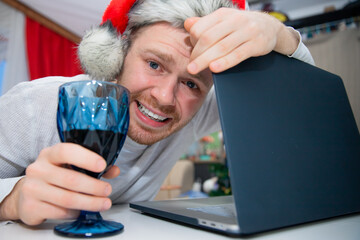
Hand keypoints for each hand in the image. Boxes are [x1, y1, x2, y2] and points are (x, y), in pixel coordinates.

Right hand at [0, 143, 119, 225]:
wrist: (26, 194)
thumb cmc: (53, 176)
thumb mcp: (70, 166)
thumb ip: (93, 167)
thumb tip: (114, 170)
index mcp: (50, 154)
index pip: (66, 151)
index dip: (86, 158)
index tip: (102, 165)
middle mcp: (38, 169)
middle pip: (70, 179)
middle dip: (94, 186)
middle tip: (108, 190)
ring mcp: (32, 188)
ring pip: (67, 198)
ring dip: (90, 202)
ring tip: (104, 203)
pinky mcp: (31, 207)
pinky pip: (60, 212)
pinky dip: (75, 212)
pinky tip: (81, 210)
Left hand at [184, 8, 298, 73]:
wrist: (270, 27)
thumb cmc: (242, 26)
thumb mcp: (223, 21)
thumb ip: (205, 24)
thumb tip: (188, 24)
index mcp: (223, 14)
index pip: (200, 28)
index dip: (193, 42)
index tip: (192, 52)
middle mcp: (235, 20)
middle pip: (208, 38)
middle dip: (197, 54)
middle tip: (190, 66)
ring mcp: (247, 31)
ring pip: (221, 47)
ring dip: (205, 60)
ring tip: (194, 69)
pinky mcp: (256, 44)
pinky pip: (237, 55)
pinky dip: (224, 62)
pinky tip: (214, 68)